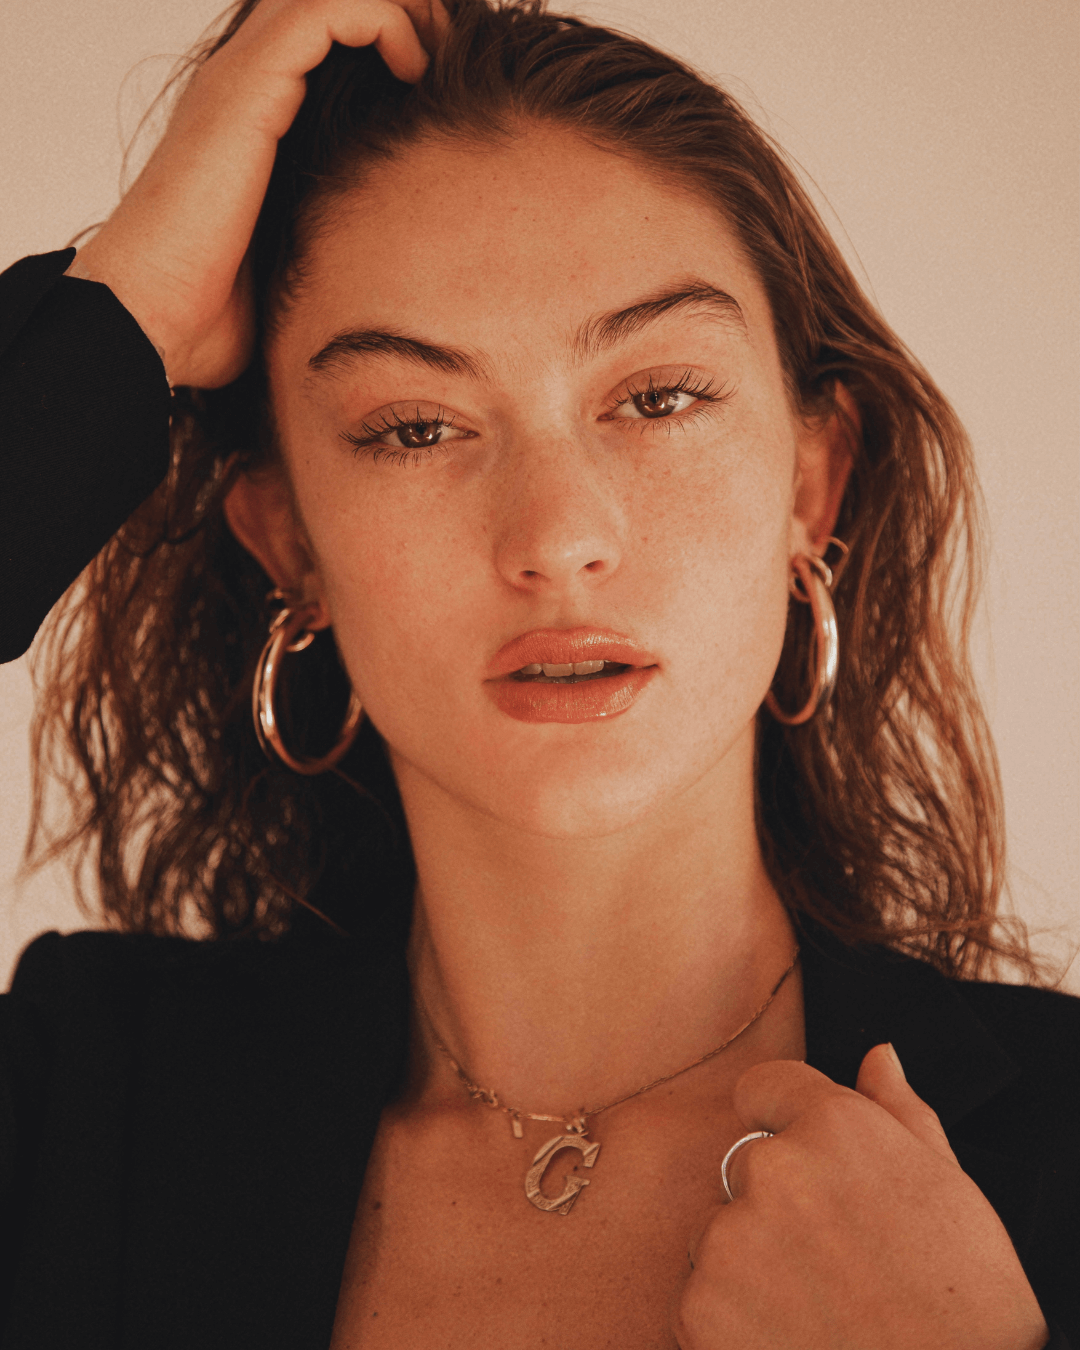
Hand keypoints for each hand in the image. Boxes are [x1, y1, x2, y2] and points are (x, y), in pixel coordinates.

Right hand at [65, 0, 448, 387]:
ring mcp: (240, 81)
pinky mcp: (246, 89)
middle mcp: (243, 85)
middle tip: (450, 55)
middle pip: (327, 1)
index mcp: (253, 119)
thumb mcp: (294, 259)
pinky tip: (413, 68)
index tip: (442, 85)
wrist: (152, 322)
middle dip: (401, 10)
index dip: (390, 36)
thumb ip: (328, 234)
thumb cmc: (212, 313)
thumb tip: (384, 271)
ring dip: (398, 7)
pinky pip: (324, 10)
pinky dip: (382, 19)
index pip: (324, 36)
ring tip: (438, 53)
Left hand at [676, 1043, 1048, 1349]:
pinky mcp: (700, 1305)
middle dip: (775, 1208)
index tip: (802, 1167)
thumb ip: (899, 1113)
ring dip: (748, 1266)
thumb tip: (879, 1057)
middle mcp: (774, 1167)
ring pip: (719, 1236)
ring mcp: (731, 1236)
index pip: (764, 1086)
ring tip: (815, 1311)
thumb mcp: (950, 1192)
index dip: (780, 1123)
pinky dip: (731, 1323)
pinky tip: (789, 1340)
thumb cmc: (969, 1310)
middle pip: (744, 1169)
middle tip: (832, 1265)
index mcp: (836, 1127)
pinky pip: (700, 1299)